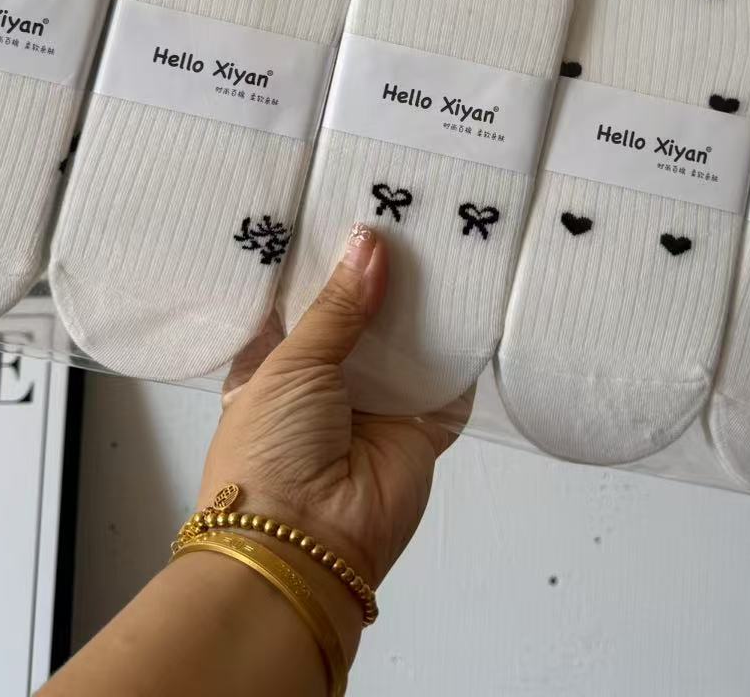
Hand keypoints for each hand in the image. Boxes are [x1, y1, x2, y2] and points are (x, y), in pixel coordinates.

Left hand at [198, 224, 468, 647]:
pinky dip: (464, 346)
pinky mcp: (422, 428)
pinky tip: (479, 295)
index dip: (327, 258)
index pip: (305, 300)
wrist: (304, 545)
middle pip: (363, 315)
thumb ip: (336, 305)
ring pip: (408, 342)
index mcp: (278, 363)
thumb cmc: (270, 450)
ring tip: (448, 235)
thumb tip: (369, 242)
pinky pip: (449, 380)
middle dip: (383, 273)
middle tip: (410, 207)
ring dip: (426, 303)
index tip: (350, 204)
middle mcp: (329, 380)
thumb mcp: (290, 362)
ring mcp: (378, 405)